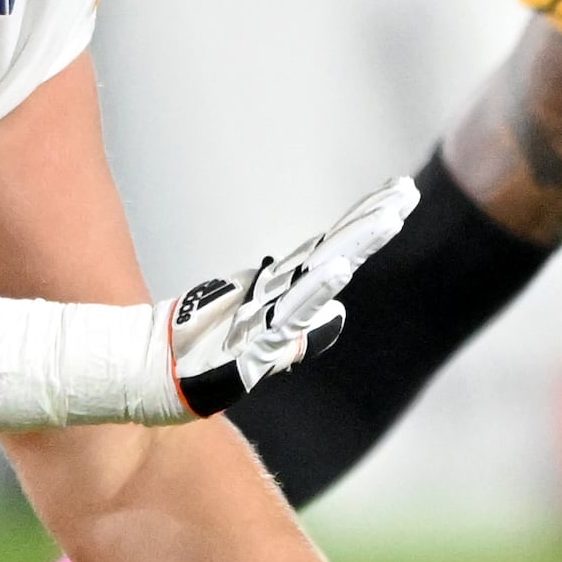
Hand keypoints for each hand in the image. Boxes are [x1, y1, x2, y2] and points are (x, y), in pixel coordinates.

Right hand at [164, 177, 415, 416]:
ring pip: (320, 266)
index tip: (398, 195)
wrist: (156, 371)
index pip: (335, 247)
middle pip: (335, 245)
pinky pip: (292, 306)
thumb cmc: (208, 354)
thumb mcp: (268, 345)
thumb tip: (338, 315)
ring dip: (355, 241)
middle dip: (371, 218)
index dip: (364, 221)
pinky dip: (316, 287)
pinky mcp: (258, 331)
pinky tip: (342, 268)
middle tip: (406, 190)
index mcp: (284, 287)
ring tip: (392, 217)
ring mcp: (269, 305)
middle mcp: (279, 288)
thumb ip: (303, 331)